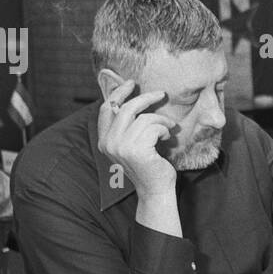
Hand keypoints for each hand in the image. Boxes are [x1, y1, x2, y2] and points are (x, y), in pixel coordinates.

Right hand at [97, 80, 177, 197]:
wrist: (156, 190)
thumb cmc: (148, 165)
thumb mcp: (132, 143)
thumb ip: (127, 126)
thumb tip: (133, 98)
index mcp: (104, 141)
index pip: (106, 109)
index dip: (118, 93)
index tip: (131, 83)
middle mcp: (109, 143)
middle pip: (126, 108)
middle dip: (146, 98)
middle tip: (161, 94)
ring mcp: (121, 147)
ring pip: (144, 118)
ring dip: (161, 120)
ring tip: (168, 128)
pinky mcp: (136, 150)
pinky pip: (153, 127)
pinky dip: (164, 129)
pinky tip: (167, 138)